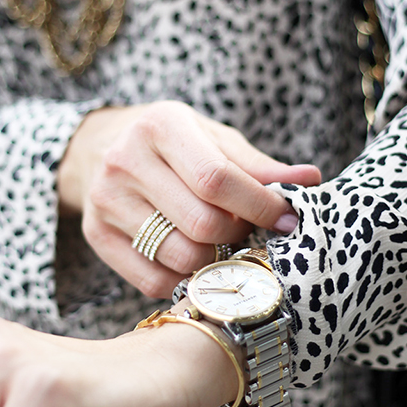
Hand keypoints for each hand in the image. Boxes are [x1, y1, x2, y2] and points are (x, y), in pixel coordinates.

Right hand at [58, 100, 320, 297]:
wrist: (101, 146)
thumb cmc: (173, 143)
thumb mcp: (213, 139)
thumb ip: (258, 165)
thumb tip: (310, 180)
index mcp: (161, 126)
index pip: (217, 178)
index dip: (260, 205)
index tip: (287, 220)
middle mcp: (126, 161)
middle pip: (201, 223)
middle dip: (237, 236)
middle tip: (248, 232)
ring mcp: (105, 200)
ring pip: (179, 256)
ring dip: (214, 261)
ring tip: (222, 246)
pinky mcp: (96, 234)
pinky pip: (152, 280)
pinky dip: (184, 280)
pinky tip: (195, 262)